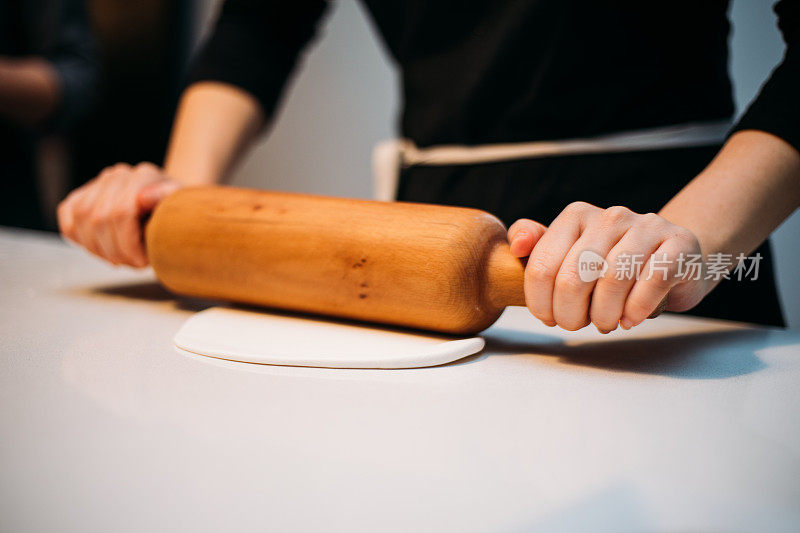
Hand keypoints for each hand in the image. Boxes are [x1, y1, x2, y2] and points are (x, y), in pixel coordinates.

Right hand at [57, 162, 180, 266]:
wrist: (167, 207)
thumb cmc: (175, 214)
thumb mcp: (182, 210)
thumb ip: (167, 198)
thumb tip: (143, 197)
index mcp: (144, 176)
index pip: (121, 212)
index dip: (127, 244)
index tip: (142, 262)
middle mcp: (117, 175)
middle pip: (99, 219)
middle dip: (114, 251)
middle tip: (132, 264)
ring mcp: (98, 183)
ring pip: (81, 220)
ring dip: (97, 249)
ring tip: (119, 260)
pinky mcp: (81, 196)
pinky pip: (67, 219)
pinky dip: (80, 241)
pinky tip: (101, 251)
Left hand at [508, 202, 711, 332]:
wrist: (675, 259)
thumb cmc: (614, 262)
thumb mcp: (571, 253)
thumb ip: (538, 247)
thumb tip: (517, 245)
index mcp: (576, 216)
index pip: (542, 267)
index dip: (541, 303)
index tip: (550, 317)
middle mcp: (610, 216)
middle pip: (573, 278)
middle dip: (570, 314)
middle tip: (578, 324)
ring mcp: (647, 227)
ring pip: (612, 280)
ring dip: (604, 315)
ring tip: (605, 322)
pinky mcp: (678, 244)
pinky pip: (651, 281)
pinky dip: (636, 309)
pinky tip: (630, 318)